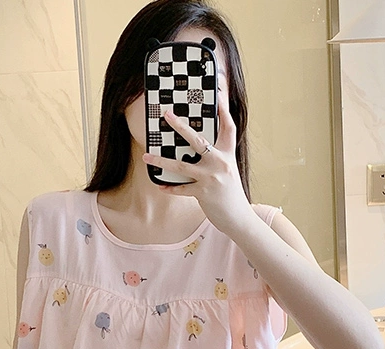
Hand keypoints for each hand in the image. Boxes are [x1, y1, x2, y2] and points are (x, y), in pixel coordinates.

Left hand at [141, 91, 253, 234]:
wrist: (238, 217)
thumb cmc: (230, 193)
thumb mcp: (228, 171)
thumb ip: (216, 158)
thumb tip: (199, 148)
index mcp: (227, 154)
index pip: (228, 127)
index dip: (223, 110)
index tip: (217, 95)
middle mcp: (220, 162)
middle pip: (197, 140)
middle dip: (180, 126)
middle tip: (167, 115)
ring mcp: (210, 177)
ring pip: (181, 166)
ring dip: (161, 161)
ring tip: (146, 156)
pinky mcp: (203, 193)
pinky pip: (180, 189)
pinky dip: (169, 188)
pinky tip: (159, 186)